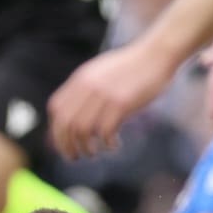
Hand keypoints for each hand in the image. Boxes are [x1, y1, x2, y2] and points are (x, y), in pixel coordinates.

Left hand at [48, 41, 179, 159]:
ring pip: (82, 130)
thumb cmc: (132, 66)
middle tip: (74, 157)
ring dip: (85, 148)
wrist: (156, 55)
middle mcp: (87, 86)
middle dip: (66, 145)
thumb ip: (86, 88)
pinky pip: (105, 131)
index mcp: (80, 79)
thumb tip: (75, 112)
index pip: (56, 108)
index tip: (63, 143)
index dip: (56, 128)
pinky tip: (114, 145)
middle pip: (65, 123)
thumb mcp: (101, 72)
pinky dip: (107, 143)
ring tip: (93, 154)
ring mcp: (103, 94)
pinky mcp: (121, 103)